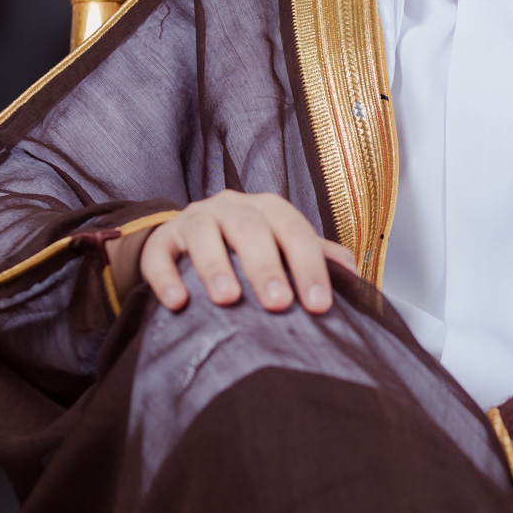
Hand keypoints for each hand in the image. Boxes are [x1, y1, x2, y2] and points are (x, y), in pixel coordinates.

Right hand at [130, 191, 355, 314]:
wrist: (190, 240)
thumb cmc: (247, 248)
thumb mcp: (282, 247)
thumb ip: (316, 257)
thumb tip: (352, 274)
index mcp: (269, 210)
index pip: (295, 232)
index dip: (309, 267)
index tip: (319, 305)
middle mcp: (233, 208)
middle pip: (251, 229)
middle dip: (265, 266)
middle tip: (277, 303)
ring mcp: (195, 219)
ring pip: (204, 234)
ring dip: (216, 266)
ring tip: (227, 299)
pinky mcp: (162, 239)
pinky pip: (160, 254)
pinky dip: (166, 276)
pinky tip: (177, 302)